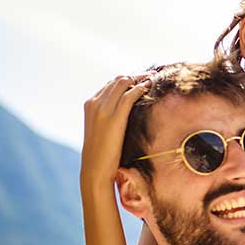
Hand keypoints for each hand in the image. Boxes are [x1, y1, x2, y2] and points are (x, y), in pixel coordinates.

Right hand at [80, 74, 151, 188]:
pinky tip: (150, 87)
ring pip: (124, 83)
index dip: (128, 79)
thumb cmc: (102, 153)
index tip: (142, 78)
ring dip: (140, 78)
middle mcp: (95, 103)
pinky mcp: (114, 117)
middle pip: (118, 80)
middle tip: (151, 75)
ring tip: (154, 78)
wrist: (95, 169)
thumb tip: (125, 112)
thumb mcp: (101, 130)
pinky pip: (129, 95)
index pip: (111, 84)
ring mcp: (103, 109)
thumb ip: (108, 116)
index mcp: (90, 104)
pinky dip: (140, 87)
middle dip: (136, 75)